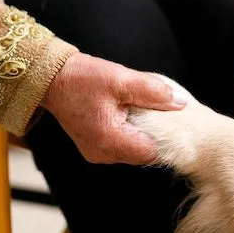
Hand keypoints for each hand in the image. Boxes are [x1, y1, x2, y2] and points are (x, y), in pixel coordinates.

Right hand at [40, 53, 187, 164]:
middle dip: (156, 135)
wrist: (53, 79)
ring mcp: (97, 152)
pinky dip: (130, 132)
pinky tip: (131, 114)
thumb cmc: (83, 78)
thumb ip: (154, 92)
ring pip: (133, 150)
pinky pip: (121, 145)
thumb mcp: (121, 79)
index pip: (151, 152)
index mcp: (109, 140)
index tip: (175, 120)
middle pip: (143, 153)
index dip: (167, 137)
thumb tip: (180, 103)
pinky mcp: (94, 146)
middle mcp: (102, 153)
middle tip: (162, 111)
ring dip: (142, 133)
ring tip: (145, 110)